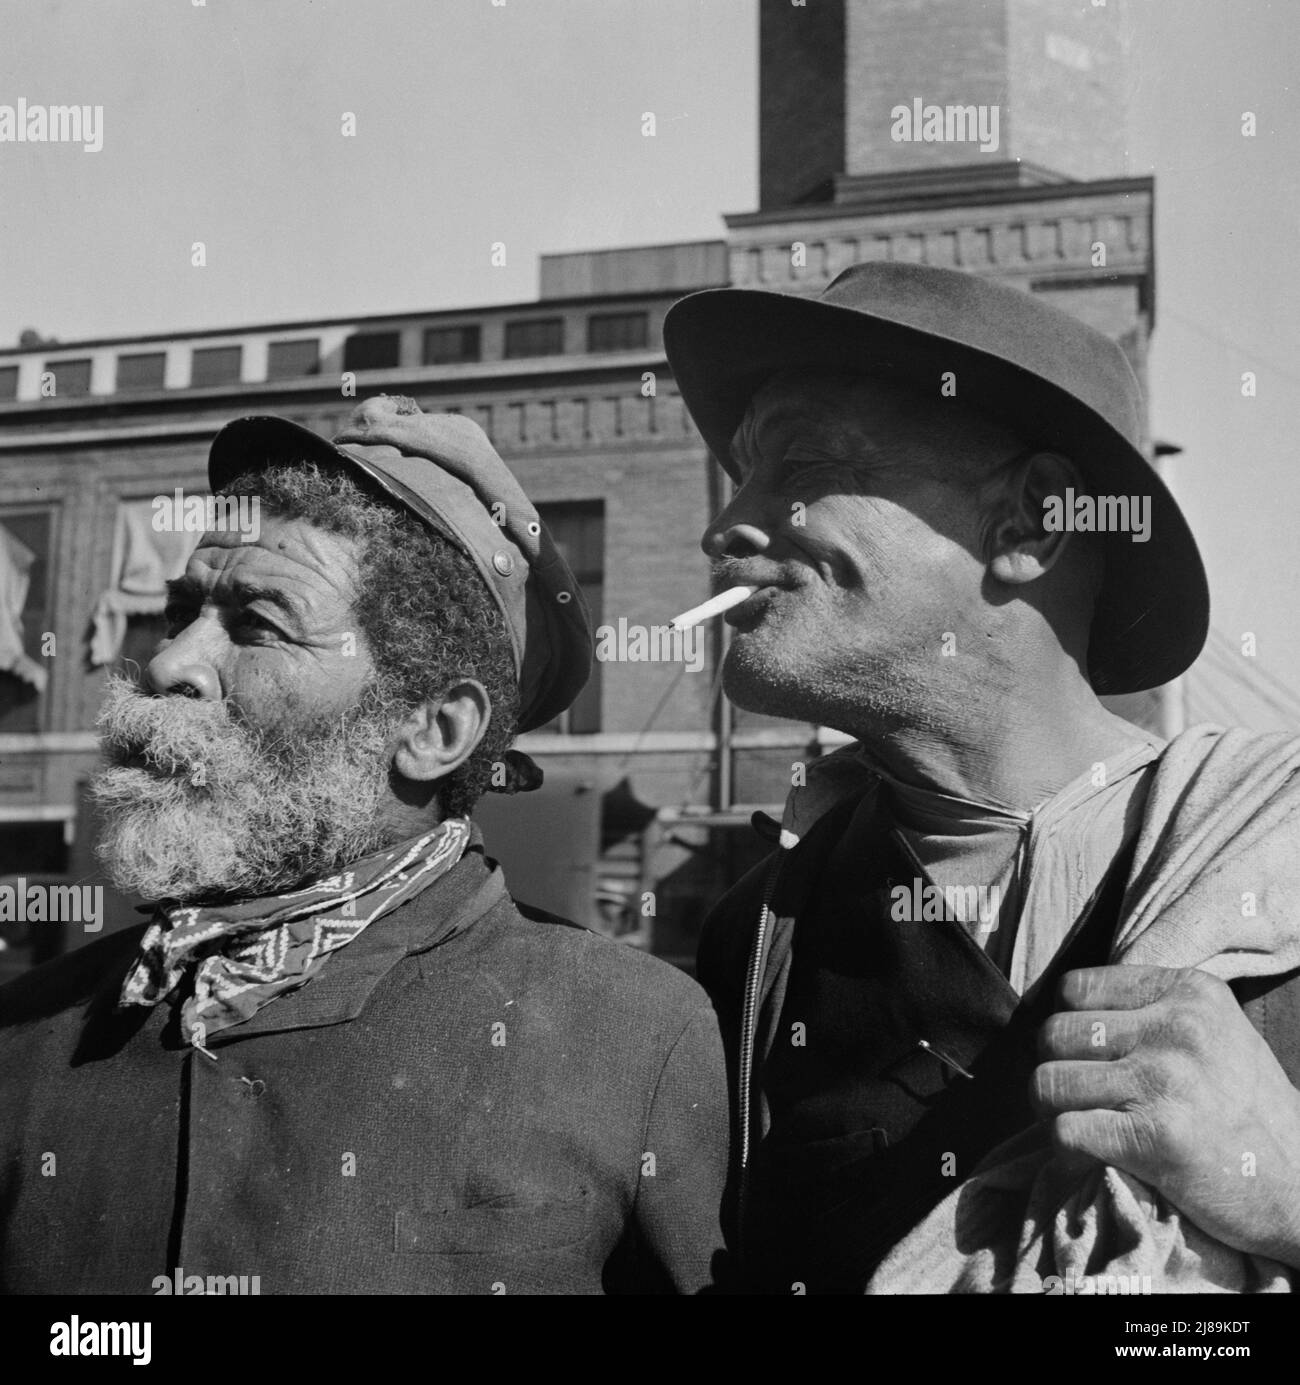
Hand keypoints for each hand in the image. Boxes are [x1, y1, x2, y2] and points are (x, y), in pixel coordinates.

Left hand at [1032, 964, 1299, 1266]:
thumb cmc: (1250, 1110)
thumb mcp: (1218, 1031)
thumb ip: (1155, 1008)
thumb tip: (1070, 1006)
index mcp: (1189, 992)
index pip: (1075, 988)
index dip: (1067, 1023)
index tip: (1082, 1053)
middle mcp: (1176, 1028)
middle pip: (1054, 1033)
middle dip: (1054, 1067)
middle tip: (1073, 1096)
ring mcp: (1164, 1081)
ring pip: (1049, 1080)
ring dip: (1051, 1110)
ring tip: (1076, 1124)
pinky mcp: (1155, 1138)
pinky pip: (1064, 1131)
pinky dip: (1064, 1150)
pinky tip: (1086, 1157)